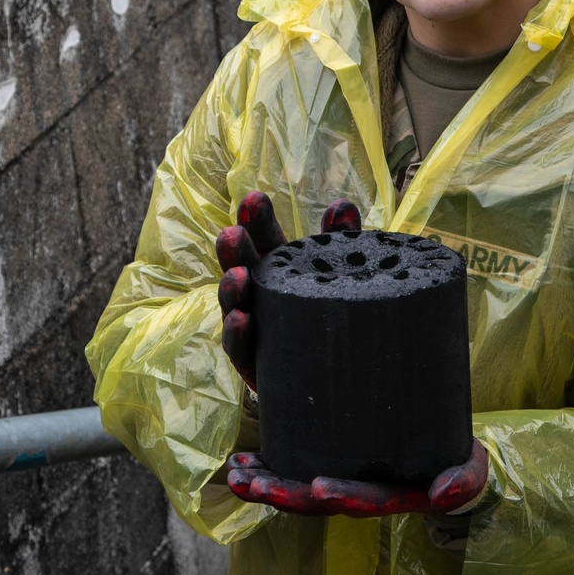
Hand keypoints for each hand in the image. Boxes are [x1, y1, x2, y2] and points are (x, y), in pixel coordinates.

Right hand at [216, 193, 360, 388]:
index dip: (256, 219)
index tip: (255, 199)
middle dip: (235, 250)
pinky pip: (239, 347)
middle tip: (233, 234)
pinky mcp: (251, 360)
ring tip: (237, 276)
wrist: (332, 375)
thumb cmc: (328, 313)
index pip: (262, 237)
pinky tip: (241, 319)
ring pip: (233, 304)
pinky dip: (237, 333)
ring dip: (231, 289)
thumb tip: (342, 205)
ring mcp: (251, 325)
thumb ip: (340, 240)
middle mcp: (258, 292)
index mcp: (277, 266)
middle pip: (240, 266)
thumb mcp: (335, 272)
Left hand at [227, 440, 488, 518]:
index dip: (342, 496)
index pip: (364, 501)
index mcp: (391, 498)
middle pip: (318, 504)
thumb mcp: (468, 475)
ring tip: (235, 475)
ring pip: (297, 494)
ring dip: (264, 485)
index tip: (318, 487)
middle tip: (251, 484)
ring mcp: (343, 488)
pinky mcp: (332, 471)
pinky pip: (294, 476)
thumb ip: (461, 482)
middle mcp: (360, 498)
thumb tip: (444, 493)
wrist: (448, 475)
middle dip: (283, 495)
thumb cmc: (459, 472)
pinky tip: (241, 462)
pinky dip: (267, 471)